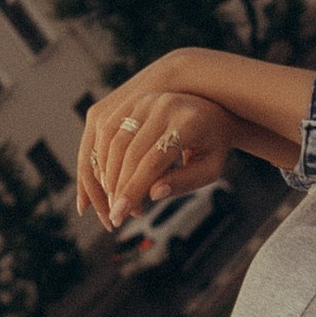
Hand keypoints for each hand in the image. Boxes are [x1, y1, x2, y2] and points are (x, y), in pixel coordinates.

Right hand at [75, 88, 241, 227]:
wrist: (213, 109)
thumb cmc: (212, 145)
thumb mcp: (210, 168)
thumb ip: (185, 182)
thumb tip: (153, 194)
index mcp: (188, 123)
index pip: (153, 161)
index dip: (133, 189)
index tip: (119, 215)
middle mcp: (163, 105)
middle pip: (129, 151)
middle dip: (117, 186)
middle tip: (113, 215)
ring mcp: (146, 101)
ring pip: (113, 140)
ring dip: (106, 174)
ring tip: (111, 202)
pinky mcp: (134, 102)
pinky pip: (109, 130)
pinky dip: (102, 157)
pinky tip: (105, 181)